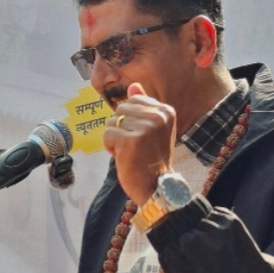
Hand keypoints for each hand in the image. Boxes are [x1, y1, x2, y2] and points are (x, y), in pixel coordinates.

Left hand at [103, 83, 176, 203]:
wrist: (156, 186)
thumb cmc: (152, 158)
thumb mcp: (152, 129)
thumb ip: (143, 106)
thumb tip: (133, 86)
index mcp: (165, 111)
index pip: (132, 101)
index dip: (130, 120)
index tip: (141, 137)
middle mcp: (158, 117)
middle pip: (120, 109)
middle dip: (121, 128)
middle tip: (134, 146)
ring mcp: (145, 128)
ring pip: (112, 121)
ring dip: (115, 138)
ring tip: (129, 152)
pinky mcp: (131, 140)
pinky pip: (107, 134)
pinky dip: (110, 147)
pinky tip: (123, 157)